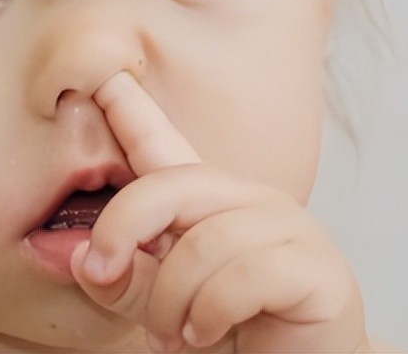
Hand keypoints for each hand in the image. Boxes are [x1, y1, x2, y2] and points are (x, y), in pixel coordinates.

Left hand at [70, 72, 367, 352]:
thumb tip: (87, 256)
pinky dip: (211, 314)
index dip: (133, 112)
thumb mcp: (161, 308)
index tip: (104, 78)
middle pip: (171, 186)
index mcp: (211, 207)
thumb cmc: (234, 340)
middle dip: (123, 228)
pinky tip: (209, 333)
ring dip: (172, 301)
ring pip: (203, 243)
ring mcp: (292, 231)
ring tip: (175, 334)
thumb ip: (124, 280)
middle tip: (102, 274)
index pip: (166, 146)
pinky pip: (244, 277)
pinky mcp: (320, 271)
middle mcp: (252, 205)